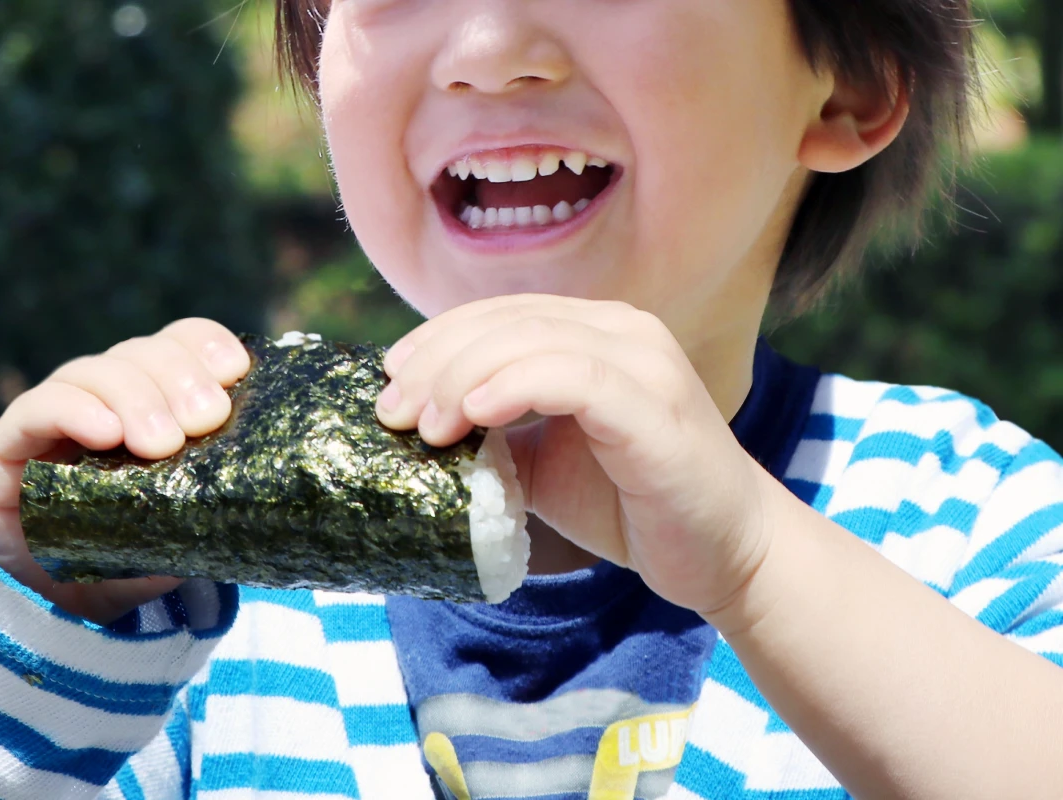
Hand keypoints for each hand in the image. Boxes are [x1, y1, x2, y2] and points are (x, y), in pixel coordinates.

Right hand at [0, 319, 250, 624]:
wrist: (51, 601)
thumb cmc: (130, 553)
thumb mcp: (181, 533)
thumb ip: (211, 512)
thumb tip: (255, 503)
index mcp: (157, 398)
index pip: (184, 343)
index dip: (209, 347)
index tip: (235, 371)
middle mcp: (109, 393)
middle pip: (147, 353)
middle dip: (181, 379)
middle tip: (204, 420)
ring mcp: (59, 410)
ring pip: (99, 371)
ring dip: (135, 399)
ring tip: (159, 443)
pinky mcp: (10, 440)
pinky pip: (41, 407)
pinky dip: (74, 411)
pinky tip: (103, 432)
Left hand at [375, 294, 771, 616]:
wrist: (722, 554)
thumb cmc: (630, 504)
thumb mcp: (543, 460)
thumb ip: (495, 429)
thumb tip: (419, 421)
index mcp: (595, 332)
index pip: (498, 314)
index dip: (436, 340)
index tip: (390, 382)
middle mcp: (622, 330)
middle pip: (506, 319)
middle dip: (437, 360)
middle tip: (394, 412)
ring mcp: (644, 361)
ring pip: (532, 339)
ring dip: (463, 376)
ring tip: (426, 424)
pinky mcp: (656, 406)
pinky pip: (572, 375)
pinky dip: (514, 387)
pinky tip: (476, 415)